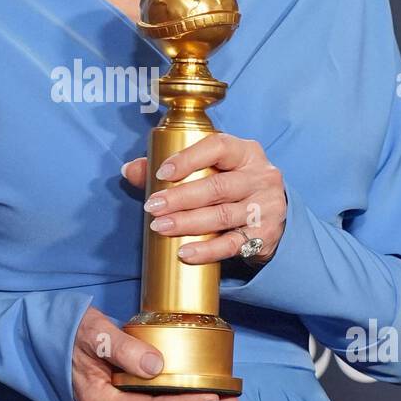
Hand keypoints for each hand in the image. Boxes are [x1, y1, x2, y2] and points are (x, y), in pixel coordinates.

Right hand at [72, 304, 238, 400]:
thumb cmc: (64, 332)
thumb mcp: (94, 334)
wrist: (40, 335)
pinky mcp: (115, 397)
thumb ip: (123, 350)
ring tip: (223, 397)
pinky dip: (175, 395)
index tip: (213, 397)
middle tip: (230, 400)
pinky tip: (195, 389)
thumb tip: (157, 366)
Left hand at [122, 133, 286, 265]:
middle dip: (180, 197)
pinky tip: (184, 252)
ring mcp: (266, 207)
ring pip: (223, 216)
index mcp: (246, 152)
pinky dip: (207, 250)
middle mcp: (261, 177)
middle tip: (152, 206)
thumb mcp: (211, 169)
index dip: (188, 159)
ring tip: (160, 227)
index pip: (218, 147)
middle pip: (218, 187)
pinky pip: (232, 244)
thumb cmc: (232, 185)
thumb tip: (129, 170)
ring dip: (188, 223)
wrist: (270, 214)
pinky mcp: (265, 235)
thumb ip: (170, 168)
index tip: (161, 173)